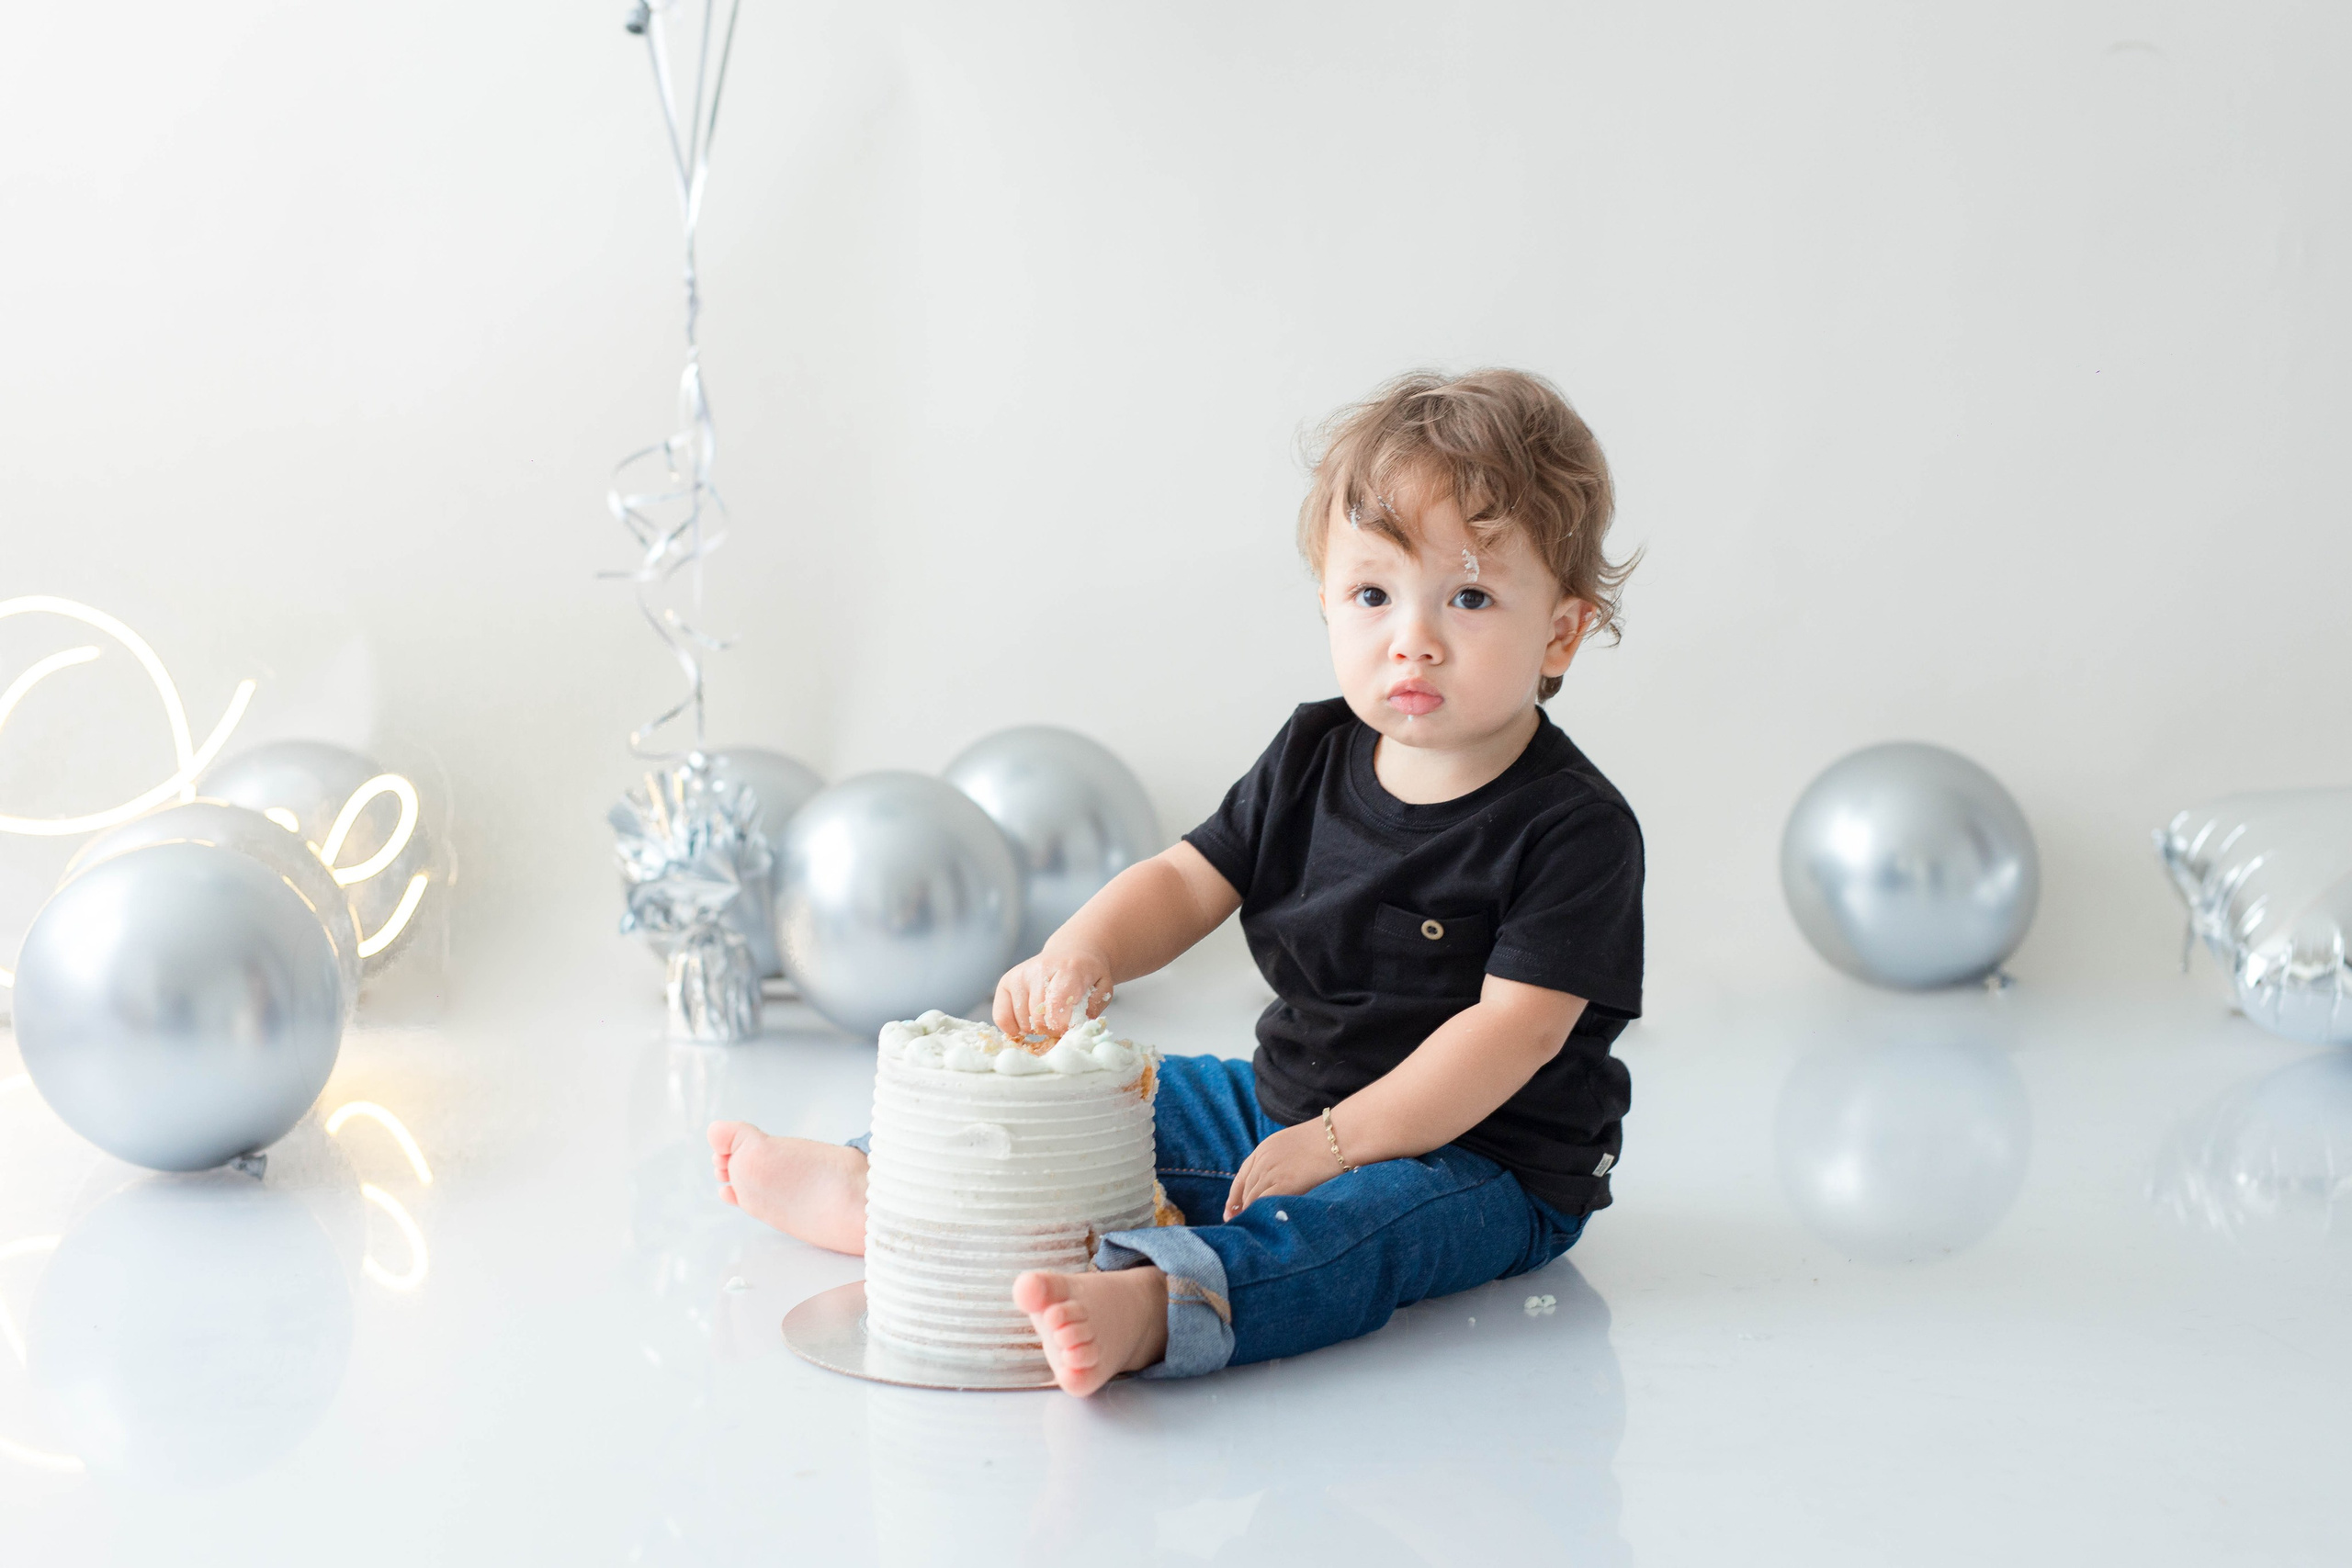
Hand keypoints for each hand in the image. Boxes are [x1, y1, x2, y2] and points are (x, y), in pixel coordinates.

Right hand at [992, 947, 1112, 1037]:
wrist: (1072, 952)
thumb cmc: (1087, 974)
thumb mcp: (1103, 989)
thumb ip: (1092, 1009)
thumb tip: (1073, 1028)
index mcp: (1068, 969)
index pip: (1057, 1007)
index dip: (1063, 1025)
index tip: (1070, 1026)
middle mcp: (1039, 969)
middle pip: (1039, 1019)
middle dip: (1052, 1029)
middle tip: (1062, 1021)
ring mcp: (1019, 975)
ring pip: (1022, 1022)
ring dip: (1036, 1028)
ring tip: (1048, 1015)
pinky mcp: (1006, 982)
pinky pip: (1002, 1018)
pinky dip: (1015, 1028)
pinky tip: (1029, 1020)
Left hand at [1224, 1119, 1345, 1218]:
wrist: (1338, 1138)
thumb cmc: (1324, 1142)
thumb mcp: (1292, 1145)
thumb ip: (1278, 1160)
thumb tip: (1275, 1183)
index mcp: (1263, 1149)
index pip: (1241, 1176)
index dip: (1234, 1196)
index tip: (1231, 1211)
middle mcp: (1263, 1160)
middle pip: (1245, 1189)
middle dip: (1241, 1209)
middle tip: (1240, 1225)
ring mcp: (1271, 1172)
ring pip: (1251, 1199)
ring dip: (1250, 1214)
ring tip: (1251, 1229)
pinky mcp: (1283, 1184)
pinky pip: (1263, 1203)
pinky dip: (1259, 1214)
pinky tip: (1262, 1224)